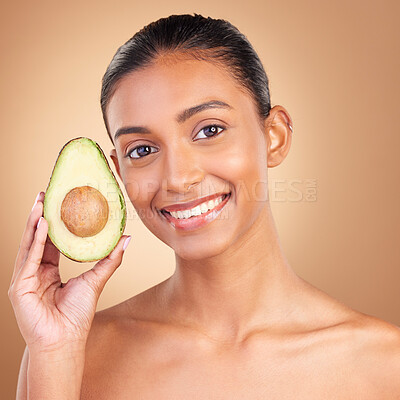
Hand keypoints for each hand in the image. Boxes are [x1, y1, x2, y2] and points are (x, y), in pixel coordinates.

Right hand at [8, 191, 130, 352]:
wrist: (66, 341)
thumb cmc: (78, 314)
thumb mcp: (96, 279)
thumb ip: (110, 258)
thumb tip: (126, 237)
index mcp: (48, 270)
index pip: (50, 241)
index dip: (54, 222)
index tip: (59, 202)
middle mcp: (34, 272)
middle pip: (37, 238)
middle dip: (40, 215)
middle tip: (46, 193)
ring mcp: (24, 279)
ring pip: (29, 244)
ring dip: (34, 222)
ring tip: (41, 201)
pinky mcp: (19, 287)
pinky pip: (28, 258)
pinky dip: (35, 240)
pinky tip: (42, 223)